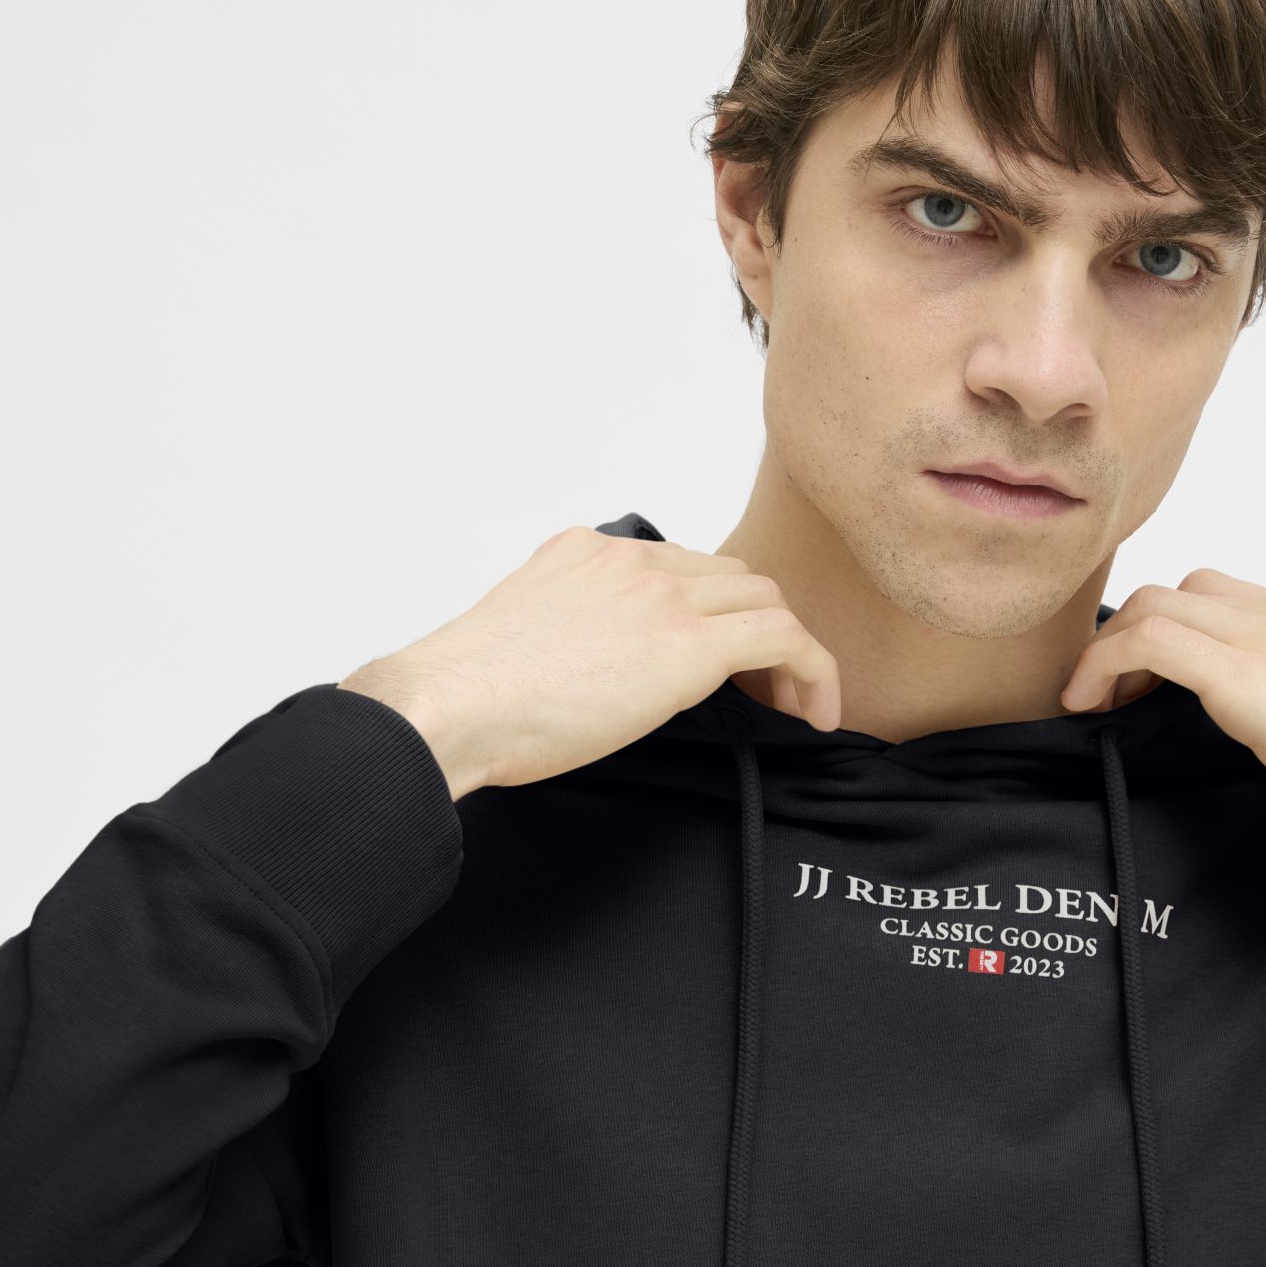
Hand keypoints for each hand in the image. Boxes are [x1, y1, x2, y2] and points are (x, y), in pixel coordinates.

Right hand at [339, 526, 841, 798]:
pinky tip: (814, 713)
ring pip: (764, 598)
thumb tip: (587, 680)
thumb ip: (567, 639)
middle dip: (757, 628)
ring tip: (794, 705)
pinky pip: (784, 638)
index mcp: (586, 554)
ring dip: (788, 649)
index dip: (712, 615)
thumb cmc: (465, 699)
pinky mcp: (687, 641)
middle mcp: (629, 560)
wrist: (450, 706)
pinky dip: (815, 670)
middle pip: (731, 576)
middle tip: (766, 689)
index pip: (679, 567)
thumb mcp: (522, 643)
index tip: (721, 665)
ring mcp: (661, 594)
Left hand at [1061, 569, 1265, 870]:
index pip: (1211, 594)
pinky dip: (1104, 665)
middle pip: (1175, 590)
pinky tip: (1094, 708)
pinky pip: (1152, 642)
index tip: (1136, 685)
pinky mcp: (1250, 682)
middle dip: (1125, 636)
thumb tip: (1234, 718)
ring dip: (1107, 650)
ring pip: (1153, 605)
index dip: (1159, 630)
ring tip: (1097, 705)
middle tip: (1109, 697)